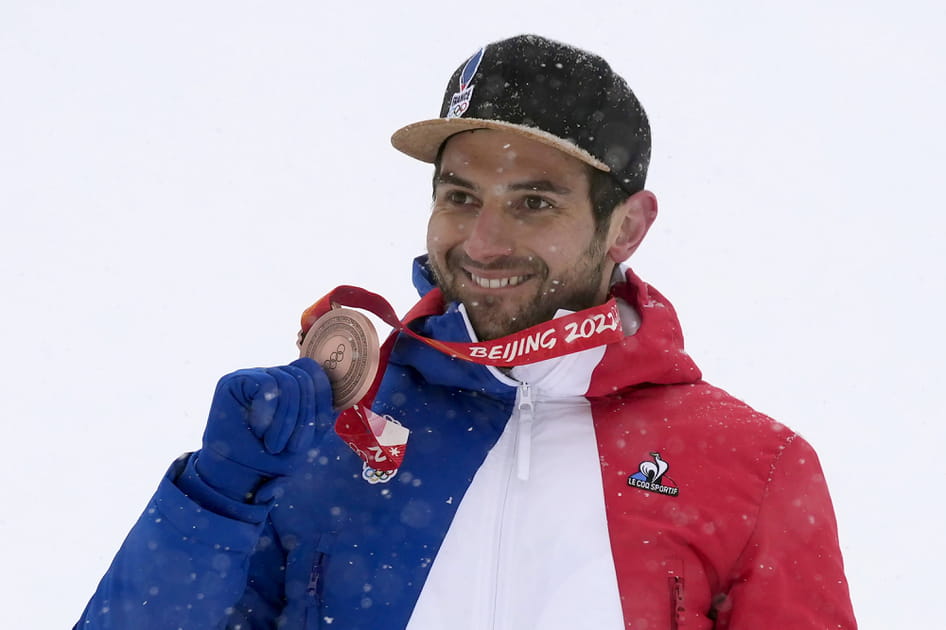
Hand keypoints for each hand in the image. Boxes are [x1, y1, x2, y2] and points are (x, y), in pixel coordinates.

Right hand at [195, 358, 334, 500]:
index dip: (319, 403)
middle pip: (305, 379)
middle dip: (303, 419)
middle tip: (287, 447)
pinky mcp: (235, 380)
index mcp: (293, 387)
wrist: (235, 476)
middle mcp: (275, 376)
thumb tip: (340, 393)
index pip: (316, 374)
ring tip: (272, 444)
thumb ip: (321, 415)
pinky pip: (267, 384)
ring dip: (285, 421)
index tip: (306, 436)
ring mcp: (255, 375)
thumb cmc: (271, 460)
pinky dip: (267, 413)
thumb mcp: (306, 441)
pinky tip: (258, 430)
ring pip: (289, 383)